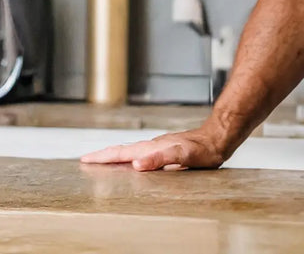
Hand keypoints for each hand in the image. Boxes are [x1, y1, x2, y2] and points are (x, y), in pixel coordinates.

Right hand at [79, 126, 230, 170]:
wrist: (218, 139)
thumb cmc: (203, 150)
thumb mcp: (182, 156)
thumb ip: (160, 158)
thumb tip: (136, 164)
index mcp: (151, 148)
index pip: (122, 153)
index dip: (104, 157)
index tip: (86, 159)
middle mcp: (152, 146)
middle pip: (123, 150)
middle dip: (103, 155)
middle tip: (86, 159)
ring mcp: (159, 148)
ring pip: (131, 151)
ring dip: (115, 155)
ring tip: (103, 159)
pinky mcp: (166, 151)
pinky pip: (142, 154)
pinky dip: (131, 157)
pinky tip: (134, 162)